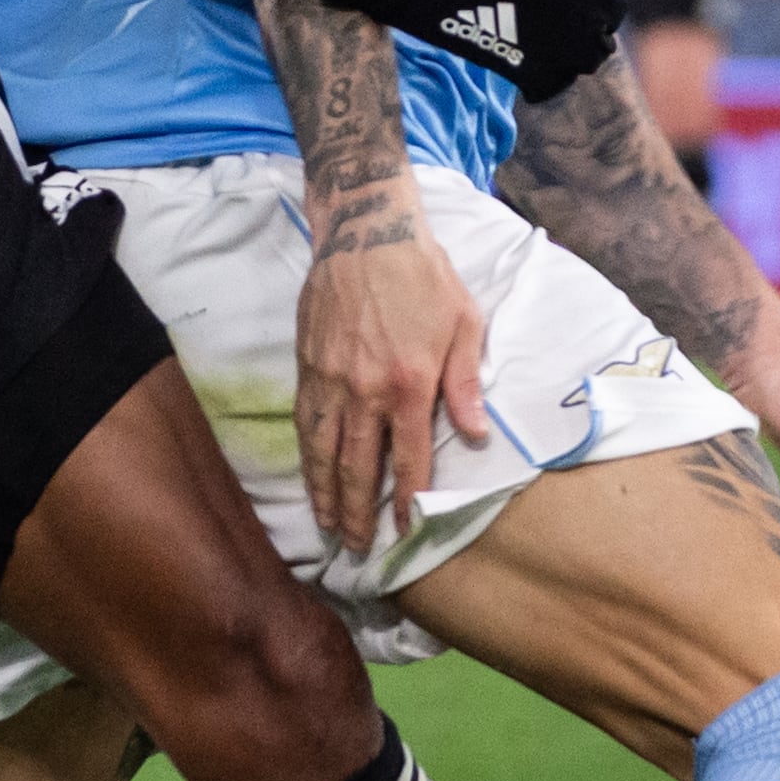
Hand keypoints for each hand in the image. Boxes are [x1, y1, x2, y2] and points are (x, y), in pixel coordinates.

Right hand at [296, 208, 489, 558]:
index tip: (402, 531)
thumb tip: (476, 434)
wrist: (367, 233)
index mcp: (409, 384)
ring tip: (325, 524)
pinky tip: (308, 473)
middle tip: (354, 547)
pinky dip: (304, 454)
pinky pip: (303, 420)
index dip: (405, 501)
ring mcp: (330, 379)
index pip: (406, 459)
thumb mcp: (464, 323)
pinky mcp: (307, 364)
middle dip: (356, 512)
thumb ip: (465, 382)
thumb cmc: (425, 277)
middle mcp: (364, 390)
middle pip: (356, 466)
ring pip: (321, 450)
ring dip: (322, 492)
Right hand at [317, 0, 642, 100]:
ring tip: (557, 31)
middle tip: (570, 1)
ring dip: (580, 41)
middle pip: (612, 12)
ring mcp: (548, 32)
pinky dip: (553, 74)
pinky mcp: (516, 62)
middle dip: (597, 5)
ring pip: (592, 52)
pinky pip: (557, 81)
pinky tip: (536, 57)